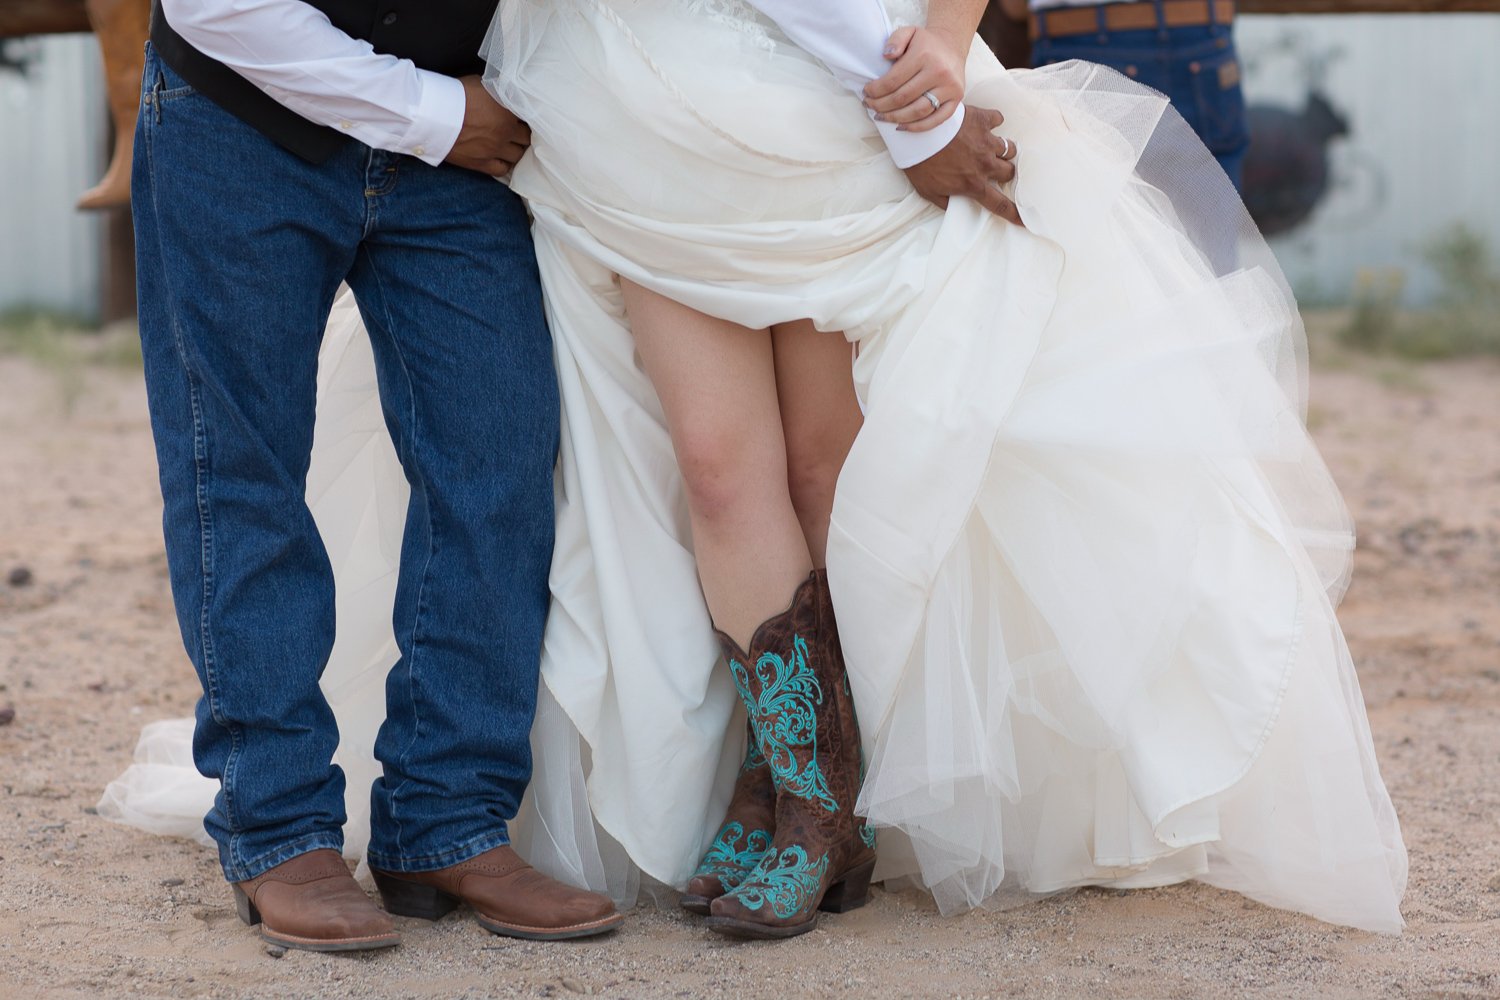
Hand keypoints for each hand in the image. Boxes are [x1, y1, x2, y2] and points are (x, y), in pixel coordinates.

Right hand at [445, 75, 530, 176]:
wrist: (433, 114)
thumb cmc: (455, 94)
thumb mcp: (481, 84)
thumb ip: (498, 92)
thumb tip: (504, 92)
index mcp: (508, 112)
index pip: (529, 117)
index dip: (523, 117)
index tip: (519, 116)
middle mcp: (506, 133)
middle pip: (526, 139)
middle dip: (523, 134)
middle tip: (517, 131)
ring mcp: (495, 150)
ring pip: (518, 156)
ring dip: (516, 150)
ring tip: (511, 146)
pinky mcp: (481, 164)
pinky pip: (502, 170)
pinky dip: (505, 165)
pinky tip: (503, 160)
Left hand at [863, 26, 966, 132]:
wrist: (953, 45)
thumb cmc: (926, 43)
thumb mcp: (909, 31)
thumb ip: (895, 40)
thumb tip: (886, 55)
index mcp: (924, 55)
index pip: (893, 81)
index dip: (875, 91)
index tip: (866, 93)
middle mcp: (939, 72)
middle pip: (903, 98)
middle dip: (881, 106)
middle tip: (870, 106)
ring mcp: (949, 87)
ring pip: (917, 112)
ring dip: (895, 118)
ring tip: (881, 117)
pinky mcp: (956, 99)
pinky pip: (936, 120)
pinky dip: (917, 127)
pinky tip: (901, 126)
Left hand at [902, 107, 1022, 225]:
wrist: (915, 131)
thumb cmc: (919, 163)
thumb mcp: (928, 192)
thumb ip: (945, 202)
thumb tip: (955, 208)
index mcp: (973, 184)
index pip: (999, 203)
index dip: (1013, 213)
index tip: (1023, 220)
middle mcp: (985, 164)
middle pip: (1010, 172)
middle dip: (1004, 172)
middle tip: (994, 169)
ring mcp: (986, 141)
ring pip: (1009, 148)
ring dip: (1002, 150)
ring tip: (991, 148)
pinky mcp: (983, 120)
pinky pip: (998, 120)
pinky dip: (993, 122)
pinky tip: (984, 124)